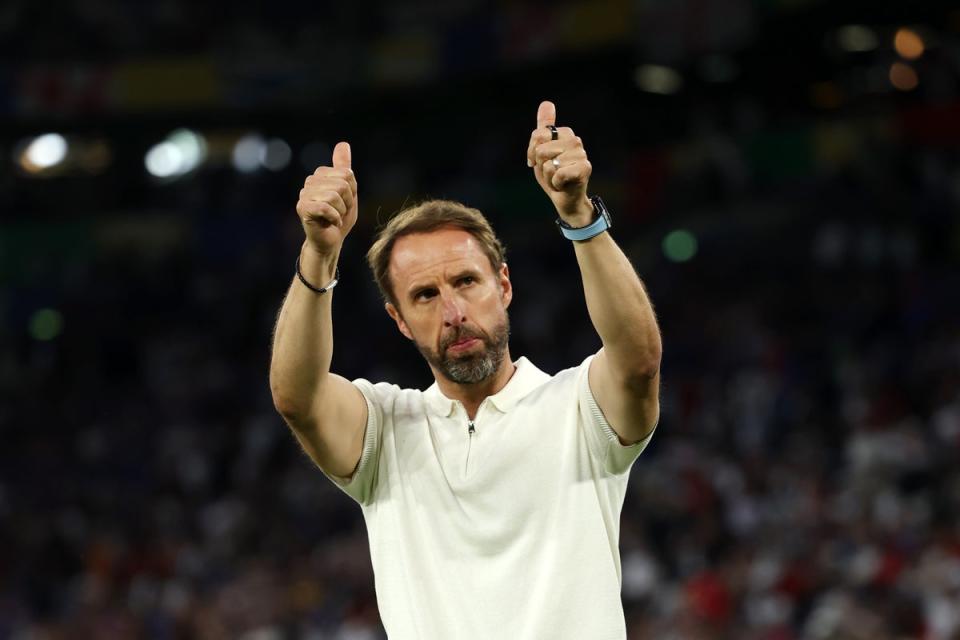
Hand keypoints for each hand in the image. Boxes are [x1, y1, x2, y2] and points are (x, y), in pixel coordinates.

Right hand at [296, 141, 358, 256]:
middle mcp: (310, 181)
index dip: (352, 192)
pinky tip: (331, 222)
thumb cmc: (339, 217)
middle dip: (347, 202)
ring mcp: (304, 194)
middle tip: (340, 212)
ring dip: (341, 211)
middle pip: (342, 184)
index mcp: (321, 175)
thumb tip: (343, 144)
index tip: (345, 203)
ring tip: (335, 217)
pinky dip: (334, 217)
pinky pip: (326, 207)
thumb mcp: (348, 191)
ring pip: (334, 196)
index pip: (347, 174)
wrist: (330, 241)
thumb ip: (344, 168)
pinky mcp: (302, 208)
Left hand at [526, 100, 593, 225]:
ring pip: (548, 164)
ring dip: (549, 176)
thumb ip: (542, 129)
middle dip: (541, 166)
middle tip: (552, 172)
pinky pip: (558, 174)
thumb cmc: (553, 175)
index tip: (540, 162)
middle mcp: (575, 140)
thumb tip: (547, 102)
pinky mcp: (584, 169)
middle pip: (541, 150)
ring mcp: (581, 154)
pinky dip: (556, 183)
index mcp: (565, 133)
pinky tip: (564, 185)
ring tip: (558, 179)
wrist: (565, 199)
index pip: (538, 135)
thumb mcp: (541, 152)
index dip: (533, 153)